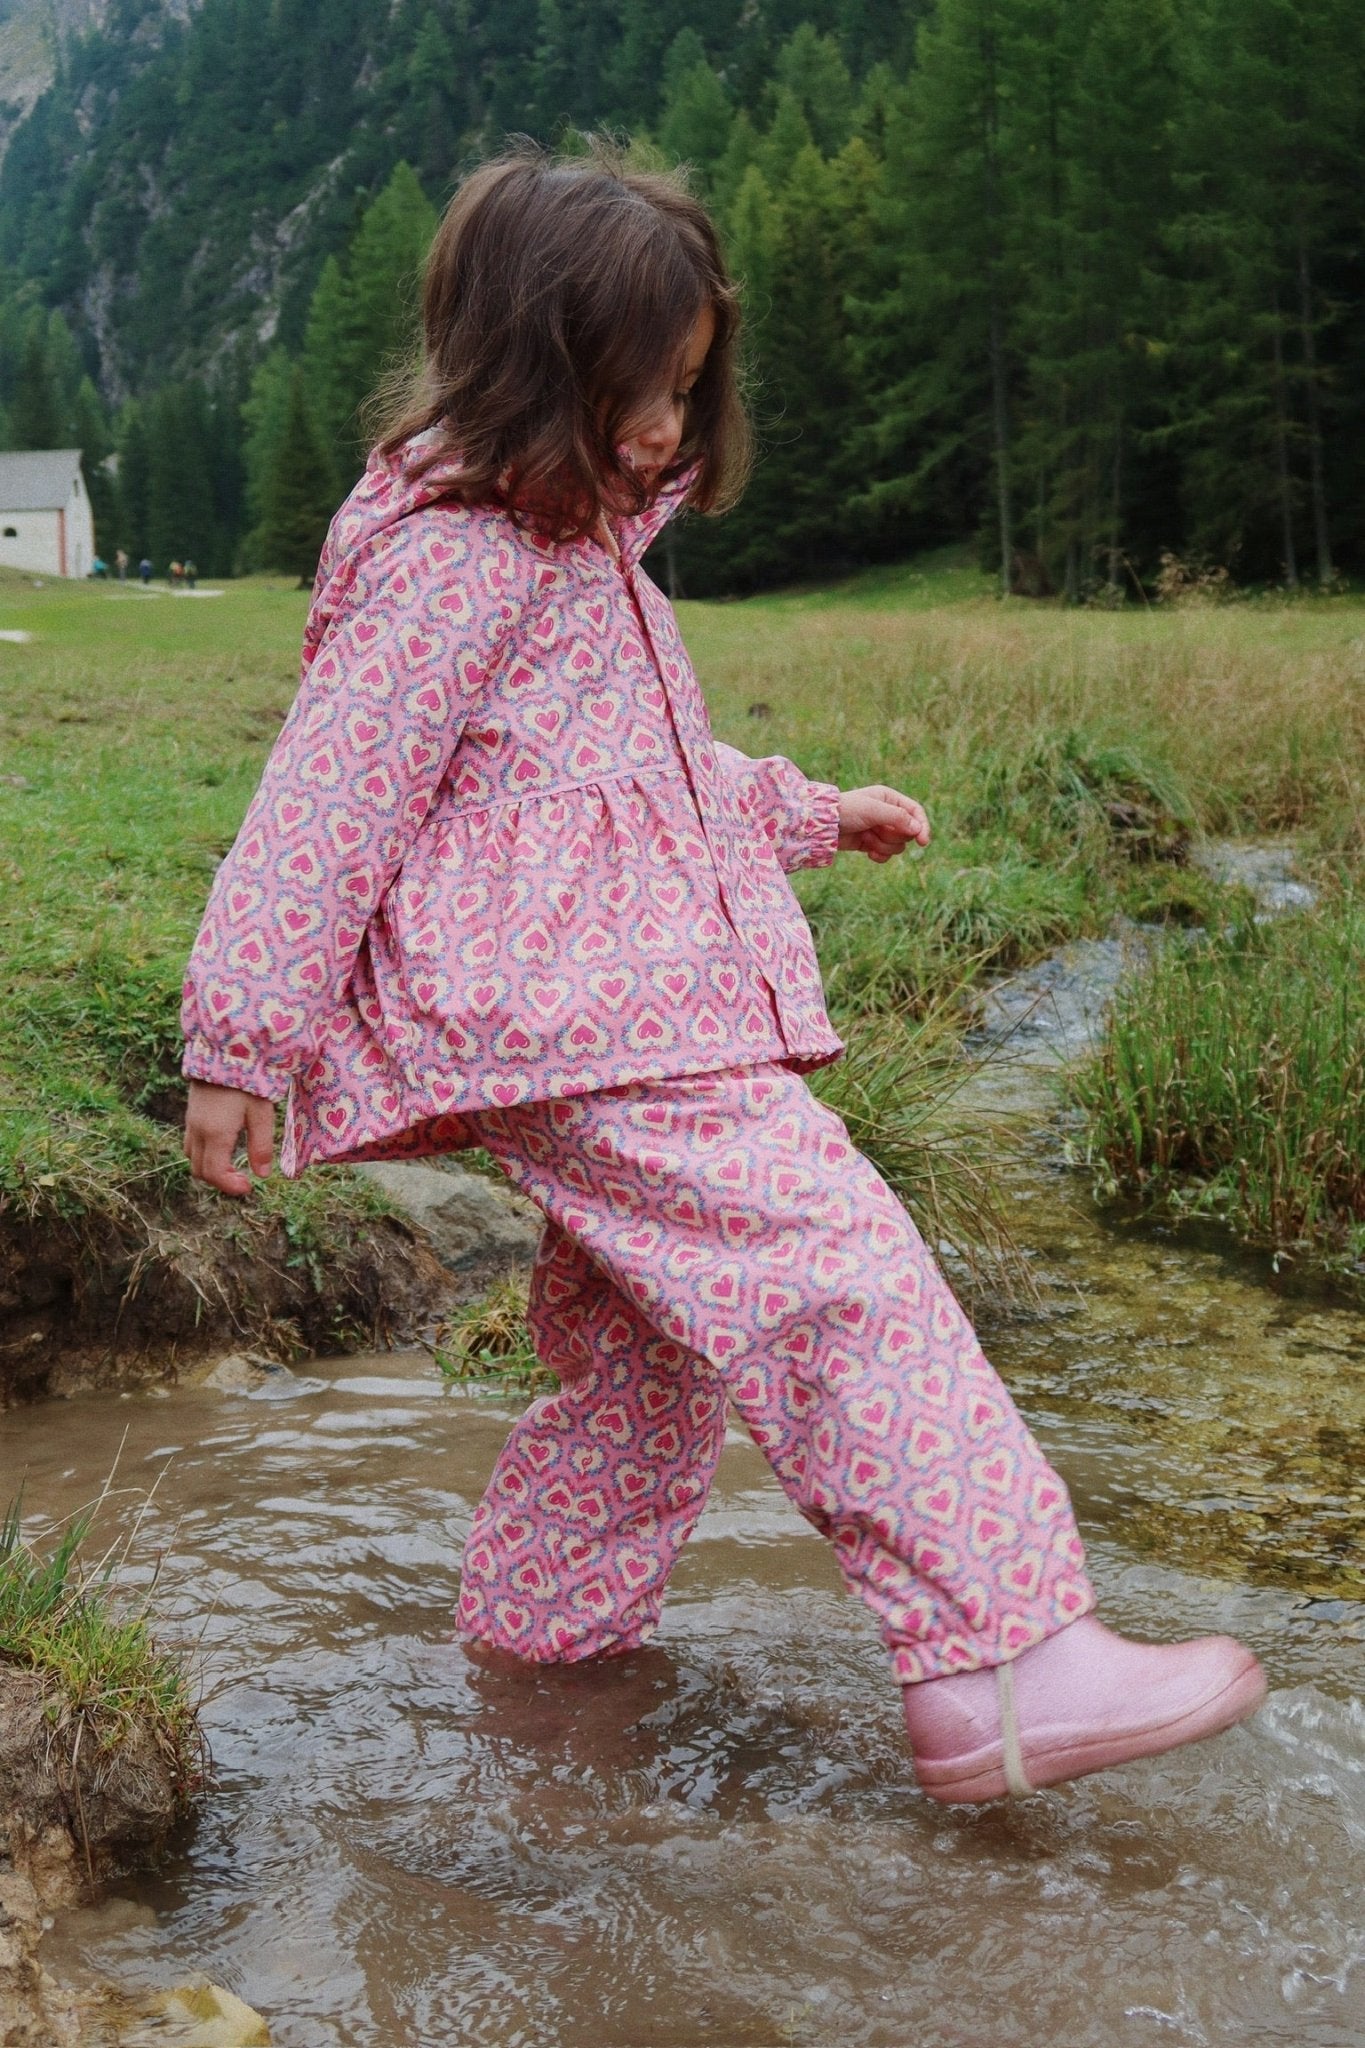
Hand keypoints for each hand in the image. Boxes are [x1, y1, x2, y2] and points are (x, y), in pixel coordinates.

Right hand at [184, 1080, 275, 1195]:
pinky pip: (191, 1144)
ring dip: (210, 1168)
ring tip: (234, 1165)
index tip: (248, 1187)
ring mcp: (191, 1122)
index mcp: (215, 1133)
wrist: (225, 1050)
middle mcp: (197, 1131)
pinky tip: (225, 1147)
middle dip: (220, 1180)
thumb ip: (260, 1146)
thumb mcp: (261, 1113)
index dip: (230, 1187)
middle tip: (243, 1179)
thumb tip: (262, 1175)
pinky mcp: (191, 1114)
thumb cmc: (248, 1080)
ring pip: (192, 1158)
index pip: (214, 1173)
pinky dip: (204, 1155)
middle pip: (200, 1171)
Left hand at [836, 785, 930, 862]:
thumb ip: (898, 818)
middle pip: (908, 832)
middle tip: (876, 831)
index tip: (923, 842)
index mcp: (890, 799)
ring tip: (865, 838)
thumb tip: (918, 829)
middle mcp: (887, 814)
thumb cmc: (847, 811)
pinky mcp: (871, 844)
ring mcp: (880, 830)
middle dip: (893, 836)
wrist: (822, 827)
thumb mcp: (874, 810)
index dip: (922, 826)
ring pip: (898, 846)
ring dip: (882, 845)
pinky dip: (879, 855)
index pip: (915, 812)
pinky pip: (886, 855)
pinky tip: (867, 852)